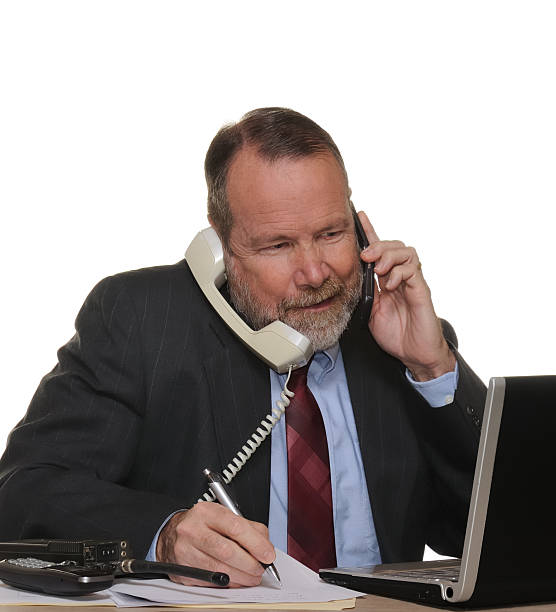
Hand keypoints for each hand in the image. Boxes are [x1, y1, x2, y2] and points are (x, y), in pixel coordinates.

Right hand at [156, 501, 275, 587]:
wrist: (170, 535)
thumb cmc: (201, 525)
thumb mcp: (222, 516)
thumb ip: (247, 527)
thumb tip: (265, 546)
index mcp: (206, 512)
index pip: (235, 527)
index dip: (255, 543)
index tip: (268, 554)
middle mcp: (192, 529)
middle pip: (227, 550)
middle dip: (250, 563)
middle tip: (261, 569)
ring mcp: (185, 551)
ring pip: (219, 569)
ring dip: (241, 577)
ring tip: (252, 576)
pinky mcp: (183, 570)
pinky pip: (210, 581)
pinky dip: (228, 583)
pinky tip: (236, 580)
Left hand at [357, 211, 455, 380]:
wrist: (415, 354)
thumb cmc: (396, 334)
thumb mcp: (371, 312)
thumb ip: (364, 293)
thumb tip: (350, 279)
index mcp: (387, 280)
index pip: (379, 251)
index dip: (369, 232)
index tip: (358, 217)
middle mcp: (401, 277)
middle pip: (394, 246)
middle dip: (378, 244)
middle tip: (365, 255)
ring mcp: (413, 283)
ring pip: (406, 252)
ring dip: (389, 256)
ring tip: (377, 268)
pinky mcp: (421, 291)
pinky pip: (413, 270)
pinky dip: (398, 272)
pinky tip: (390, 284)